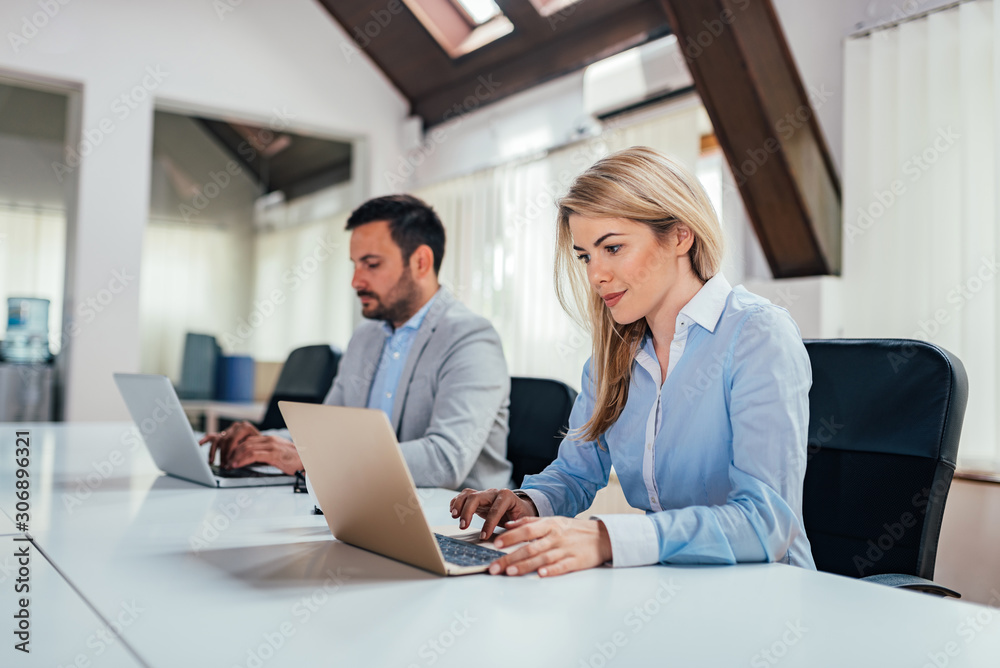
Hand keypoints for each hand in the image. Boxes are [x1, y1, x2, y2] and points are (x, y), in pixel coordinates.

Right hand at [199, 421, 258, 467]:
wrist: (264, 443)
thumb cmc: (261, 448)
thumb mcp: (257, 449)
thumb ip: (248, 452)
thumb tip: (239, 461)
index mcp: (245, 427)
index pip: (233, 440)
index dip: (229, 452)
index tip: (228, 463)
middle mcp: (236, 426)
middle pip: (225, 441)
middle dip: (223, 455)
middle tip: (223, 465)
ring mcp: (229, 430)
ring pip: (218, 440)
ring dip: (214, 452)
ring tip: (212, 462)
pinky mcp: (223, 434)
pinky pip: (212, 436)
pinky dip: (205, 440)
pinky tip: (199, 444)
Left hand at [225, 435, 302, 474]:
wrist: (308, 461)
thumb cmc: (295, 460)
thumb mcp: (279, 454)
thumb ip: (267, 454)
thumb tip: (254, 460)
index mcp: (270, 439)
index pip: (248, 441)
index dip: (237, 449)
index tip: (231, 457)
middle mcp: (269, 440)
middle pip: (245, 443)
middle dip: (233, 453)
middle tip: (226, 462)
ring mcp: (271, 446)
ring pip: (246, 448)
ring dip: (235, 457)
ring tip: (229, 465)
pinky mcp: (273, 454)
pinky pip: (253, 455)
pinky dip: (242, 460)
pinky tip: (237, 465)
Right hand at [450, 488, 537, 539]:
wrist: (520, 507)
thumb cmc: (521, 515)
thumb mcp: (524, 520)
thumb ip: (518, 526)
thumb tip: (510, 535)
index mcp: (507, 497)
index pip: (496, 509)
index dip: (489, 523)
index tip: (484, 536)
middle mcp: (494, 492)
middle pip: (476, 497)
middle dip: (468, 511)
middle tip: (463, 525)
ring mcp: (484, 494)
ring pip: (468, 494)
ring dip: (459, 504)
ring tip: (454, 516)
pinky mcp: (478, 498)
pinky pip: (464, 496)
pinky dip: (457, 502)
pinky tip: (453, 512)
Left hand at [488, 517, 611, 577]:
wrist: (602, 537)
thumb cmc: (573, 529)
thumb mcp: (552, 520)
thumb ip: (529, 522)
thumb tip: (507, 524)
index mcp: (549, 525)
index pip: (526, 530)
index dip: (511, 537)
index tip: (496, 544)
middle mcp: (556, 537)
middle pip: (530, 548)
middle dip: (510, 558)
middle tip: (494, 567)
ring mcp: (566, 549)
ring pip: (542, 558)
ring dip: (525, 566)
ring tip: (510, 572)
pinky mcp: (576, 561)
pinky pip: (562, 566)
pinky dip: (551, 570)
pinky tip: (541, 575)